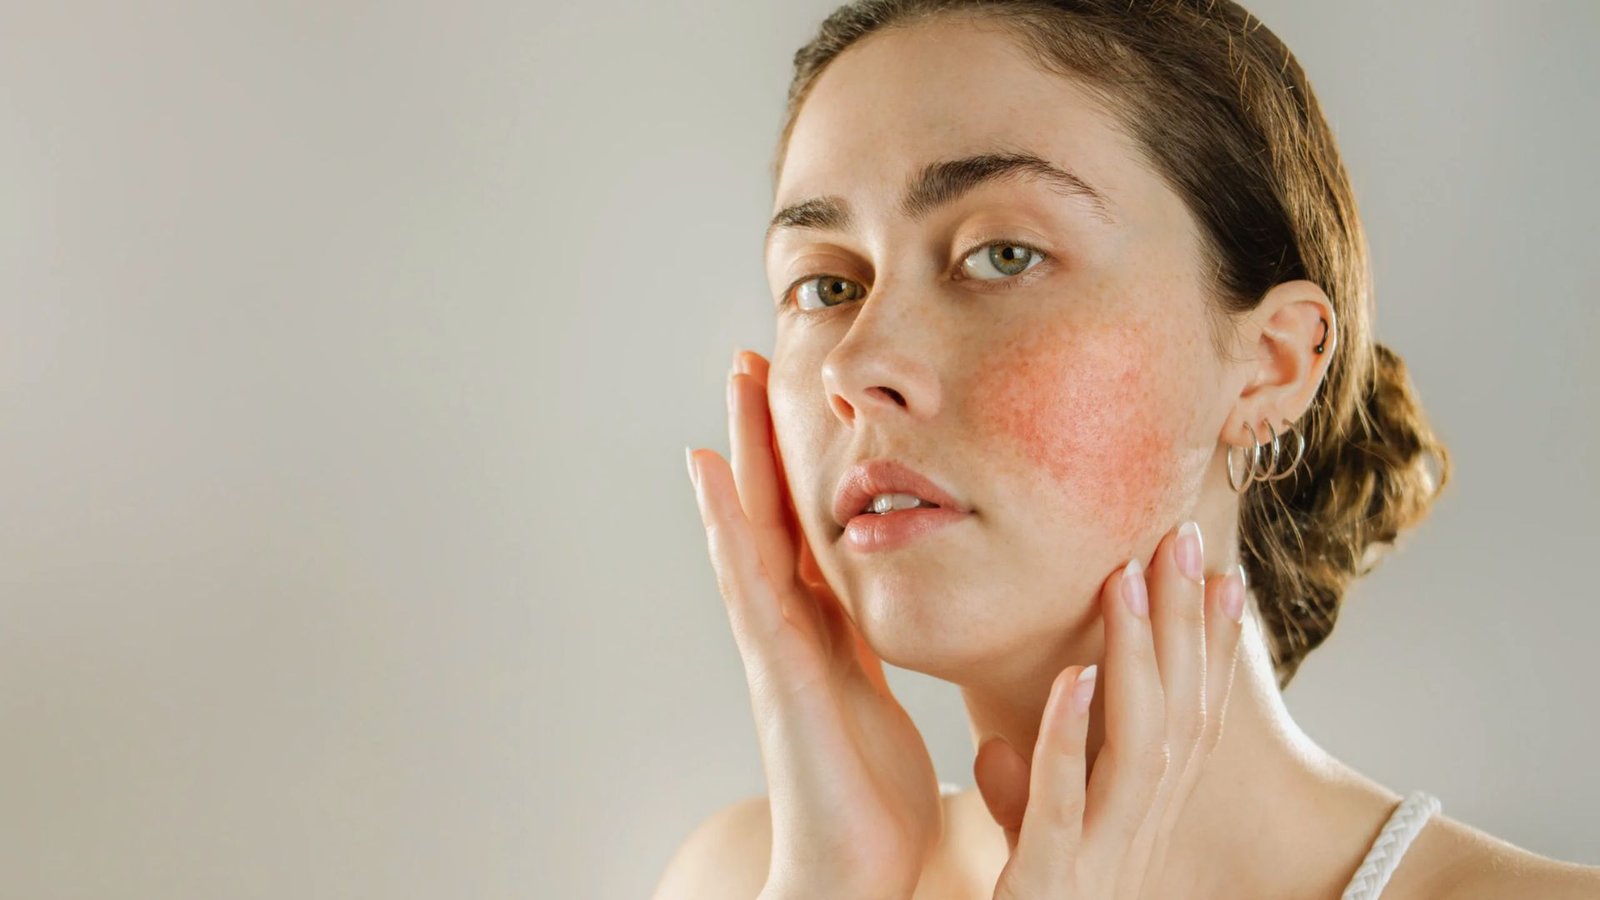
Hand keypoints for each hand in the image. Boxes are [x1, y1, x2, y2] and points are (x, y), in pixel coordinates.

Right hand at [687, 348, 943, 899]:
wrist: (852, 872)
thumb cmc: (870, 800)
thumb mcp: (885, 699)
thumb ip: (881, 651)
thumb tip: (900, 612)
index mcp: (827, 630)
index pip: (810, 526)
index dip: (798, 463)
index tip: (794, 398)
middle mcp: (792, 626)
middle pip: (773, 511)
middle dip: (762, 436)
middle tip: (752, 359)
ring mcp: (774, 644)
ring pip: (752, 529)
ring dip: (740, 454)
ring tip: (731, 384)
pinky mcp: (775, 669)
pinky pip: (748, 581)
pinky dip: (725, 522)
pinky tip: (708, 469)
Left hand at [974, 521, 1247, 898]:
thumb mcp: (1029, 855)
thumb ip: (1025, 798)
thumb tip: (998, 746)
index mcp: (1142, 822)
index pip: (1191, 722)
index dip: (1211, 650)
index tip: (1222, 574)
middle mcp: (1139, 836)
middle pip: (1180, 717)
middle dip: (1185, 626)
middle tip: (1182, 539)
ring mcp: (1102, 859)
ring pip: (1139, 747)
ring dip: (1138, 659)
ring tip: (1128, 579)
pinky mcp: (1050, 881)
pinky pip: (1064, 804)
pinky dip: (1070, 738)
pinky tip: (1074, 676)